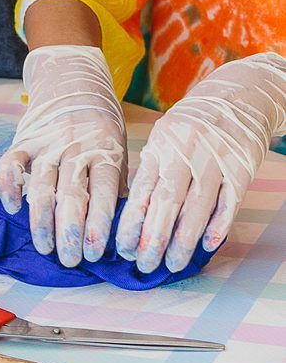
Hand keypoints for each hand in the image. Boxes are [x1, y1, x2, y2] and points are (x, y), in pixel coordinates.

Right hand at [0, 45, 127, 266]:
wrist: (71, 78)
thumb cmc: (101, 123)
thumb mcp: (119, 146)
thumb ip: (117, 182)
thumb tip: (121, 228)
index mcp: (106, 150)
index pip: (104, 193)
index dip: (99, 225)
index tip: (96, 253)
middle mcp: (76, 147)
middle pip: (72, 195)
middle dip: (71, 232)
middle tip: (71, 260)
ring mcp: (47, 142)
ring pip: (41, 186)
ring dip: (41, 221)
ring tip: (45, 247)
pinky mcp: (23, 139)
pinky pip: (11, 165)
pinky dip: (9, 186)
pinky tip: (12, 208)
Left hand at [116, 53, 285, 272]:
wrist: (238, 97)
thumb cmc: (189, 126)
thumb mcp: (161, 139)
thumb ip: (149, 172)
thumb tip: (129, 215)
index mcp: (159, 146)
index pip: (140, 191)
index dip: (130, 223)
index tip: (122, 248)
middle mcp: (185, 153)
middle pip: (166, 203)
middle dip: (153, 239)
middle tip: (144, 265)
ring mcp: (215, 160)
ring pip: (197, 208)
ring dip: (183, 241)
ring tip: (172, 264)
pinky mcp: (242, 167)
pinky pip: (229, 202)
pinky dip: (218, 226)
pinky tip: (206, 246)